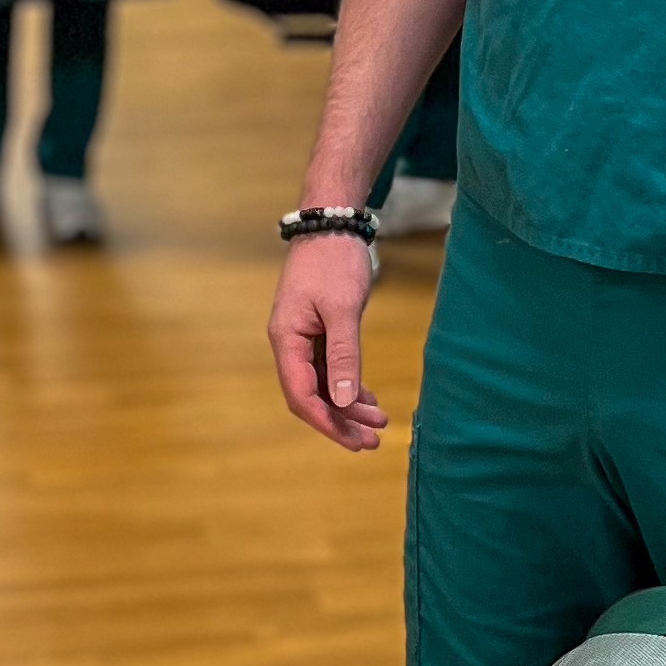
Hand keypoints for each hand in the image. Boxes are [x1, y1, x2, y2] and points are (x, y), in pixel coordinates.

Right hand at [268, 233, 384, 452]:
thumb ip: (343, 356)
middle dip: (340, 421)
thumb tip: (343, 401)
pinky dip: (348, 385)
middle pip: (311, 396)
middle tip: (373, 441)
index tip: (353, 440)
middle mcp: (290, 343)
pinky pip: (329, 369)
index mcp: (287, 339)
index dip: (326, 422)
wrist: (332, 224)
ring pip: (323, 384)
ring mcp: (303, 338)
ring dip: (348, 406)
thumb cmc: (333, 262)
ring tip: (378, 422)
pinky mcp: (318, 331)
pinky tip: (367, 398)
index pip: (301, 395)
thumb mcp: (342, 310)